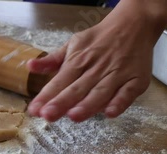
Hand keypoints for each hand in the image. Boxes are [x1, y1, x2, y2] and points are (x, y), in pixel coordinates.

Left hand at [27, 9, 159, 121]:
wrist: (134, 24)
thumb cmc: (99, 40)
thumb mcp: (72, 45)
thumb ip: (52, 60)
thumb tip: (30, 66)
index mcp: (78, 60)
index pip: (60, 80)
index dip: (47, 95)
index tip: (35, 110)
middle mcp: (96, 68)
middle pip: (77, 88)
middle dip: (62, 102)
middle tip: (48, 115)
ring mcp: (117, 74)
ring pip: (101, 91)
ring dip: (88, 104)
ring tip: (73, 116)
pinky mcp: (136, 80)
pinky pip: (128, 92)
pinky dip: (119, 102)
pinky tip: (110, 113)